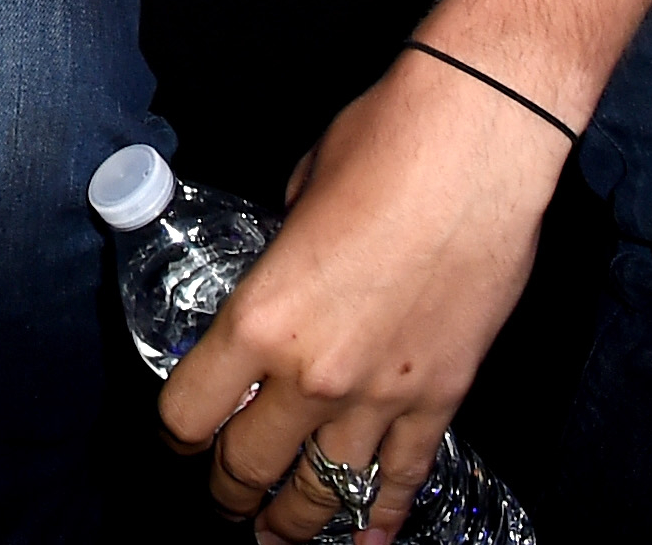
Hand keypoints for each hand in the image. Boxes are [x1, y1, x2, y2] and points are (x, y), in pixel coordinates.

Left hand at [156, 50, 572, 538]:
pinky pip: (401, 478)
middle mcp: (311, 373)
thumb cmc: (380, 146)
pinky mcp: (441, 397)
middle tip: (224, 499)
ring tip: (277, 536)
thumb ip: (282, 254)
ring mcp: (380, 394)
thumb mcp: (296, 194)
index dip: (176, 434)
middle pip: (248, 466)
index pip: (189, 413)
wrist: (475, 146)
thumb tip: (287, 268)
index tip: (179, 437)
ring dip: (295, 520)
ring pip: (322, 491)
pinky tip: (366, 541)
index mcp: (259, 317)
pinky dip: (382, 517)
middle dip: (229, 491)